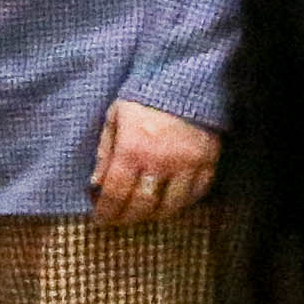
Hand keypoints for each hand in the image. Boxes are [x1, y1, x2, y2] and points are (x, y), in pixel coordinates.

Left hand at [90, 96, 218, 229]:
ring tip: (142, 215)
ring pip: (171, 205)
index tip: (100, 219)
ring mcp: (187, 165)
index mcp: (132, 150)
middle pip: (142, 205)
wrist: (182, 82)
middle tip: (118, 221)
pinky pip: (197, 194)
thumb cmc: (141, 99)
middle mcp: (160, 162)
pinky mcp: (208, 162)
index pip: (115, 192)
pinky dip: (182, 204)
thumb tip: (95, 184)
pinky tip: (170, 204)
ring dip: (154, 215)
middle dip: (127, 218)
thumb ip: (105, 152)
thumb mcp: (113, 119)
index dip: (106, 211)